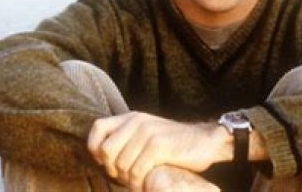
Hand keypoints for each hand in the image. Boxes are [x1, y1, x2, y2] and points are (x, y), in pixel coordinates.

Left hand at [87, 111, 229, 189]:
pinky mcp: (158, 146)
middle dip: (112, 169)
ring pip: (120, 164)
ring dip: (127, 180)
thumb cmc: (175, 143)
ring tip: (137, 183)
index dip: (94, 148)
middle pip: (105, 150)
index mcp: (132, 117)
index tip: (104, 162)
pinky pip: (136, 170)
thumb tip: (103, 155)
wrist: (206, 140)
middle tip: (125, 178)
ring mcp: (147, 133)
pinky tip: (144, 186)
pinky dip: (137, 183)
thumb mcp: (149, 132)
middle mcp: (137, 122)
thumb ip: (129, 137)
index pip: (97, 128)